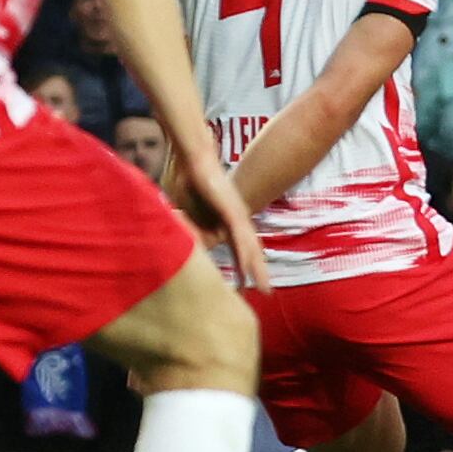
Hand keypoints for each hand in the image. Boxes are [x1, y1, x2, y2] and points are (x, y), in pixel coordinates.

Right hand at [175, 145, 271, 288]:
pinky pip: (240, 235)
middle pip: (251, 250)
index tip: (245, 284)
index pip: (239, 248)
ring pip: (250, 246)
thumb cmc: (189, 183)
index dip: (243, 266)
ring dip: (257, 267)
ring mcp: (236, 214)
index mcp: (227, 220)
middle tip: (266, 292)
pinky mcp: (232, 210)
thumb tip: (187, 246)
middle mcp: (237, 218)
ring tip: (263, 287)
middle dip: (258, 271)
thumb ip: (191, 229)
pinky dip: (244, 252)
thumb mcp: (189, 213)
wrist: (193, 160)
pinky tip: (249, 267)